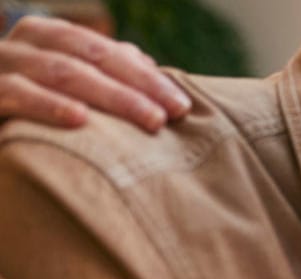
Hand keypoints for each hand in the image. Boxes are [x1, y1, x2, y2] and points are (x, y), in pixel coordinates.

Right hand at [0, 15, 188, 130]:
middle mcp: (25, 43)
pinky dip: (49, 105)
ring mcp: (2, 64)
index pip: (107, 51)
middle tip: (171, 114)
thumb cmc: (27, 106)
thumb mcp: (64, 85)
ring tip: (147, 119)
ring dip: (110, 96)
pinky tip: (80, 118)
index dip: (147, 77)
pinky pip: (17, 94)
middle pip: (90, 57)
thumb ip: (101, 71)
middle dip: (136, 86)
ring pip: (61, 72)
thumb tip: (148, 66)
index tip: (183, 106)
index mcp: (48, 36)